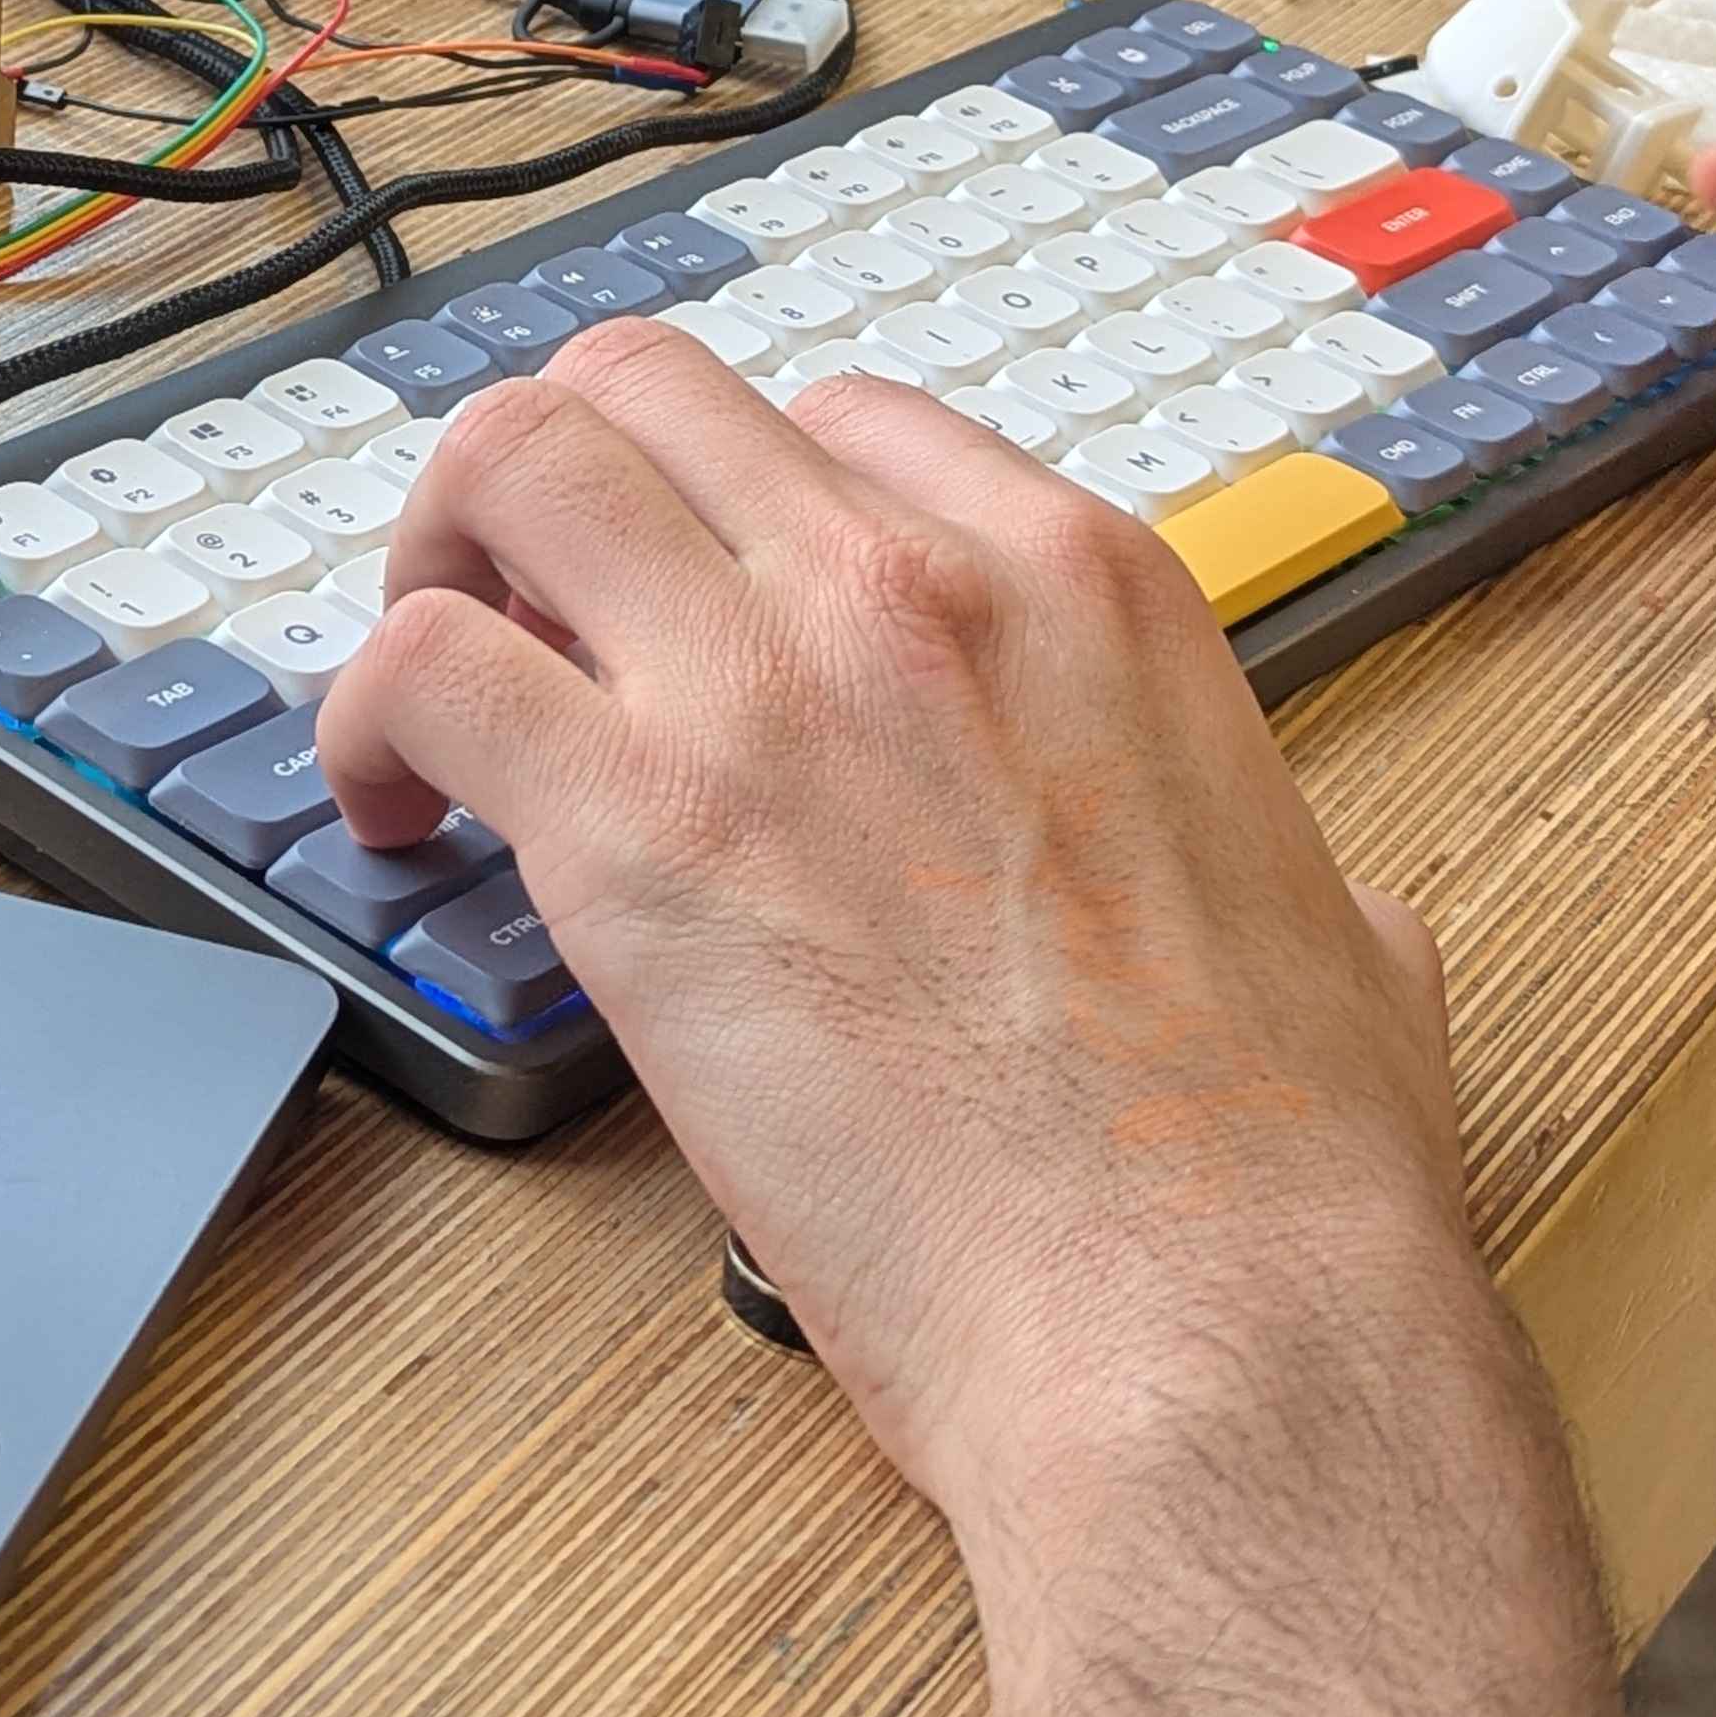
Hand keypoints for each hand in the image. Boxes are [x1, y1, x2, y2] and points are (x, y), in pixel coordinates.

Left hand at [316, 325, 1617, 1716]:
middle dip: (563, 477)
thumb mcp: (1347, 936)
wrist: (1207, 1325)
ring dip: (443, 551)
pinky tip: (387, 811)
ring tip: (431, 684)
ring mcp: (766, 683)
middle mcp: (913, 583)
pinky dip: (367, 717)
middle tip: (526, 606)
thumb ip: (1290, 868)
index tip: (695, 607)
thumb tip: (1316, 911)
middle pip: (649, 391)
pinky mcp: (629, 824)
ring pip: (515, 461)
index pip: (838, 421)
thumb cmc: (1277, 1178)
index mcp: (1082, 584)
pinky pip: (422, 667)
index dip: (737, 507)